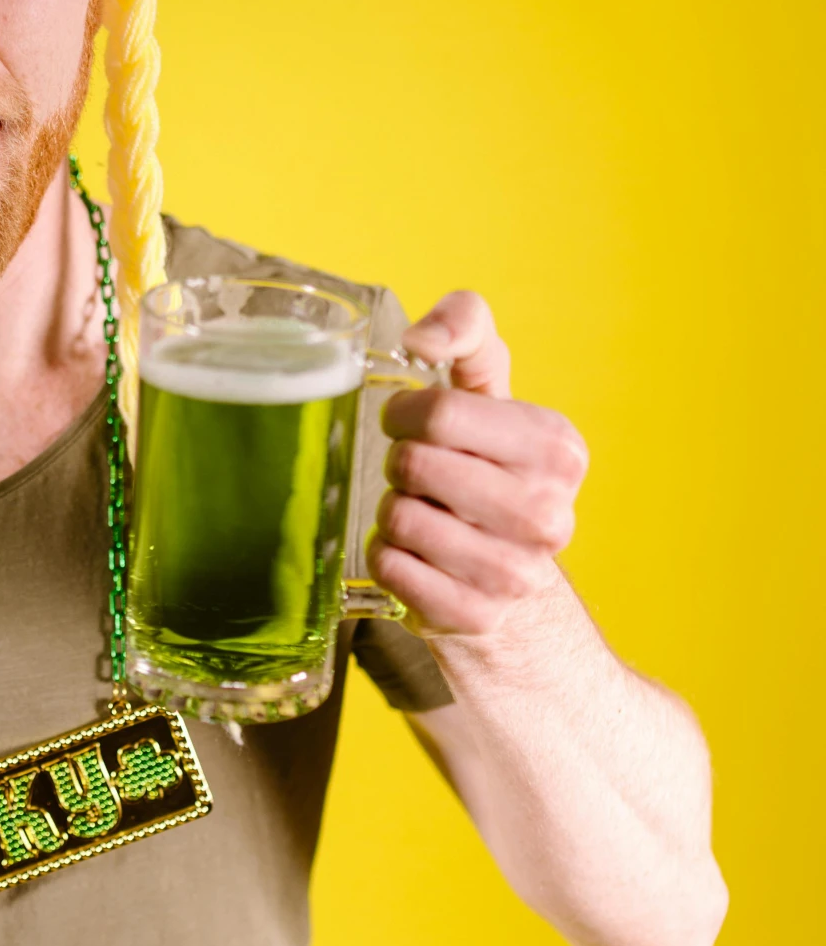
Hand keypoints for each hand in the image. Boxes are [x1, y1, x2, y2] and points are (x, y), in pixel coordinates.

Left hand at [367, 290, 587, 637]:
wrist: (504, 573)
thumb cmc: (485, 466)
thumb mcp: (487, 388)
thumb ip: (464, 329)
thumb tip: (419, 339)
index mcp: (557, 449)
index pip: (442, 412)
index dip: (405, 413)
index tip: (409, 423)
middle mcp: (548, 513)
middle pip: (413, 464)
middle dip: (400, 465)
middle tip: (419, 477)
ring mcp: (516, 573)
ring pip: (398, 519)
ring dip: (392, 512)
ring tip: (421, 515)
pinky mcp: (476, 616)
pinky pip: (390, 569)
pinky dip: (386, 558)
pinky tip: (416, 556)